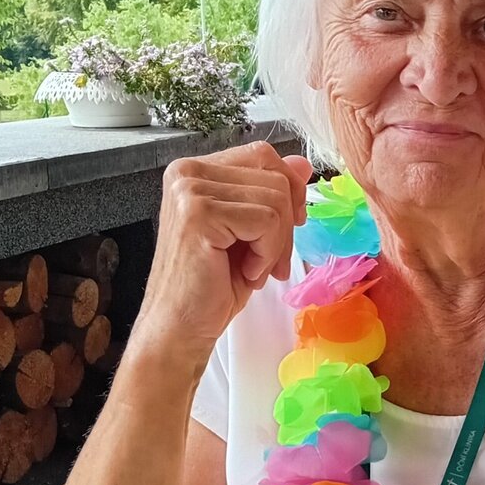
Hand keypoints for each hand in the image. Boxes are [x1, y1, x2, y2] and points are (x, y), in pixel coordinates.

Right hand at [134, 142, 313, 365]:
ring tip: (250, 268)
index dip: (287, 192)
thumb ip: (273, 193)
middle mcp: (187, 171)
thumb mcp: (252, 232)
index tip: (283, 229)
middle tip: (265, 261)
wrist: (180, 328)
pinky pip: (267, 220)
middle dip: (285, 225)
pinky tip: (244, 271)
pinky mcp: (199, 213)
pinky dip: (267, 253)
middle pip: (275, 176)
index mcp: (196, 170)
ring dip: (275, 244)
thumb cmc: (212, 285)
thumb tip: (303, 164)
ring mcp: (190, 189)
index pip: (263, 156)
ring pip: (276, 199)